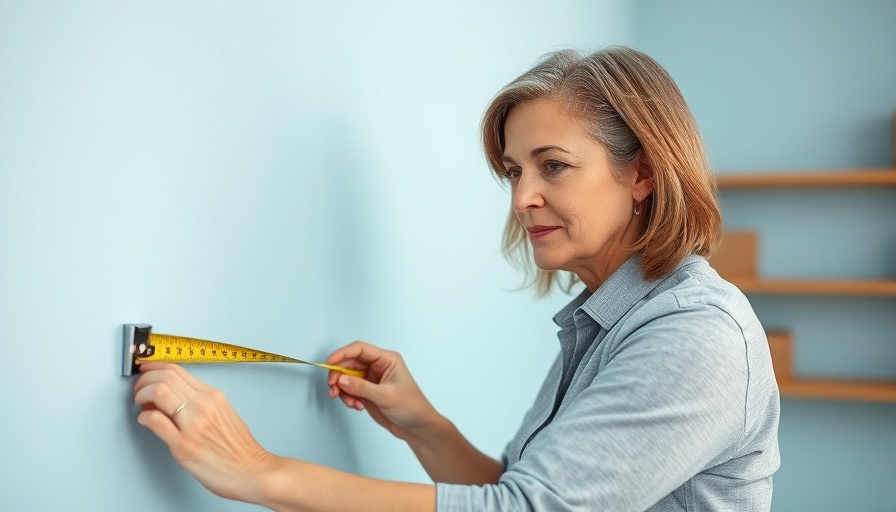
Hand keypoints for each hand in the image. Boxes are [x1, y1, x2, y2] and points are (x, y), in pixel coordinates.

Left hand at [132, 362, 276, 502]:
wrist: (250, 470)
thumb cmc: (238, 447)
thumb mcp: (224, 412)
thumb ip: (200, 401)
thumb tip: (174, 395)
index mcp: (213, 396)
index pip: (177, 370)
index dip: (154, 367)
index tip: (145, 370)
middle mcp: (204, 405)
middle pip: (165, 377)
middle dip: (144, 380)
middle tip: (139, 390)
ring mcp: (193, 424)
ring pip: (158, 392)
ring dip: (141, 394)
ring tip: (142, 404)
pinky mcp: (183, 445)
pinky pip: (155, 421)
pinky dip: (144, 417)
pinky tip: (146, 421)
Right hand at [327, 341, 439, 441]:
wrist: (417, 427)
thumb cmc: (412, 407)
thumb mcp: (385, 396)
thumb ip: (361, 387)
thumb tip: (341, 379)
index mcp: (387, 359)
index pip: (360, 349)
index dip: (342, 353)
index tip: (330, 362)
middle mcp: (378, 366)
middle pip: (350, 363)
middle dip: (339, 375)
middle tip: (333, 388)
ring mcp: (372, 379)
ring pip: (347, 377)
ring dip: (343, 390)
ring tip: (350, 402)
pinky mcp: (368, 391)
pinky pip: (350, 390)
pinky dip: (348, 398)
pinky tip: (357, 406)